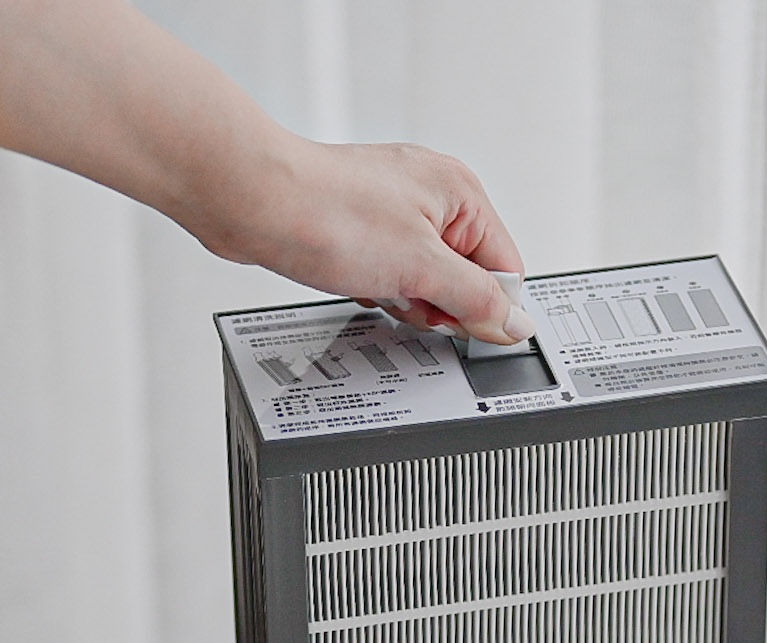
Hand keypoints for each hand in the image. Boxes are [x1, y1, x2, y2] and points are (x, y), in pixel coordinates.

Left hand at [217, 138, 534, 346]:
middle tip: (406, 295)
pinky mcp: (363, 225)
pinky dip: (377, 286)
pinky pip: (390, 271)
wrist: (251, 200)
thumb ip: (476, 300)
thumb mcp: (420, 268)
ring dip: (404, 296)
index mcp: (460, 193)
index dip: (485, 306)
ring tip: (375, 281)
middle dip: (437, 301)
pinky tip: (355, 280)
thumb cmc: (327, 212)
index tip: (460, 325)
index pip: (504, 268)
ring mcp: (394, 209)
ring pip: (424, 278)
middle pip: (465, 276)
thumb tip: (516, 323)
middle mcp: (432, 194)